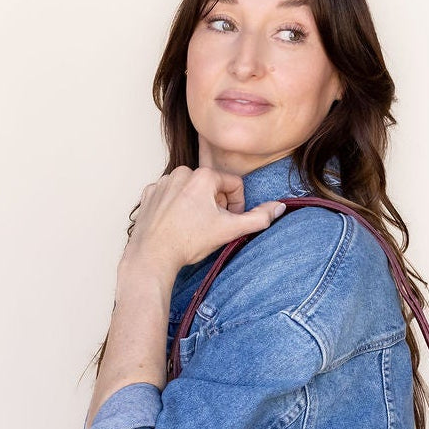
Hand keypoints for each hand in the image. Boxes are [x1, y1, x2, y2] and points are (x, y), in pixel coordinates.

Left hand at [120, 165, 287, 275]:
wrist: (152, 256)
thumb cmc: (188, 242)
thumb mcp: (229, 230)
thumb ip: (258, 218)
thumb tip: (280, 207)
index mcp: (203, 176)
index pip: (234, 185)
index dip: (237, 205)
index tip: (229, 222)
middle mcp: (181, 172)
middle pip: (211, 187)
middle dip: (215, 205)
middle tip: (209, 227)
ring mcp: (162, 182)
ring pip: (191, 191)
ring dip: (196, 206)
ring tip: (191, 227)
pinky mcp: (149, 194)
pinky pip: (170, 196)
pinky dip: (176, 207)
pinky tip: (175, 224)